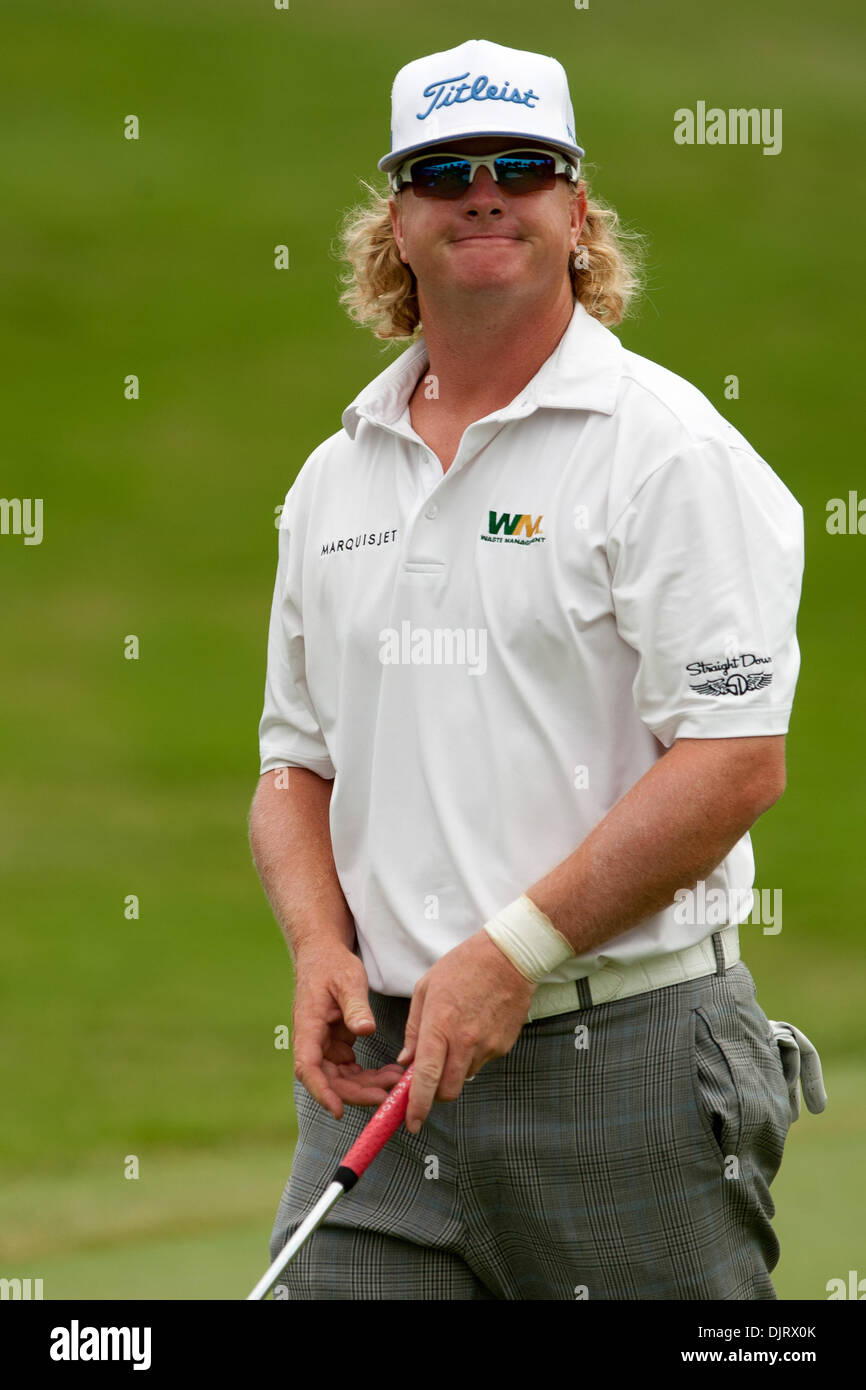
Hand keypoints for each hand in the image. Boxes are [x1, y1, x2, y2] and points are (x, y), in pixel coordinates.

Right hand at [292, 942, 404, 1118]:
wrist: (323, 955)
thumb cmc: (332, 965)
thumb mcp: (348, 980)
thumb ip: (355, 1006)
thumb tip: (366, 1029)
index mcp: (308, 1026)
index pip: (308, 1067)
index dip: (321, 1091)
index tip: (338, 1110)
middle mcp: (312, 1041)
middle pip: (328, 1079)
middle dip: (356, 1092)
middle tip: (387, 1095)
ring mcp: (324, 1046)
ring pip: (341, 1078)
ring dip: (366, 1086)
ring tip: (396, 1082)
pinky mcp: (335, 1046)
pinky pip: (350, 1070)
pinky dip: (368, 1076)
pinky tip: (390, 1074)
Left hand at [397, 931, 534, 1133]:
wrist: (510, 956)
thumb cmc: (463, 966)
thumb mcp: (426, 988)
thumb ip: (414, 1029)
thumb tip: (407, 1061)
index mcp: (440, 1025)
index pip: (426, 1078)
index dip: (417, 1106)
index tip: (411, 1123)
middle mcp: (465, 1042)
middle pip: (448, 1091)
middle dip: (435, 1094)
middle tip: (428, 1079)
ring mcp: (487, 1046)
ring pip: (464, 1076)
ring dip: (454, 1069)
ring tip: (456, 1034)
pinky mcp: (503, 1046)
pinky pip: (482, 1062)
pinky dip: (472, 1055)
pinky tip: (474, 1027)